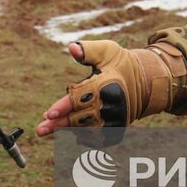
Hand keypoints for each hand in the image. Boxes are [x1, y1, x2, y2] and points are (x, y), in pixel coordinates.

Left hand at [36, 41, 181, 135]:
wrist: (146, 81)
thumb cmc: (120, 63)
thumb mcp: (107, 51)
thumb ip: (88, 50)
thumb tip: (72, 47)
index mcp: (108, 86)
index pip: (81, 98)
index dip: (64, 106)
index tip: (48, 114)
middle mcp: (113, 106)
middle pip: (80, 118)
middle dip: (59, 124)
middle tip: (40, 130)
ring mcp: (116, 120)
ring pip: (87, 130)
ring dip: (68, 132)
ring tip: (49, 131)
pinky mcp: (118, 129)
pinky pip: (98, 138)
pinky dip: (83, 138)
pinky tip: (69, 133)